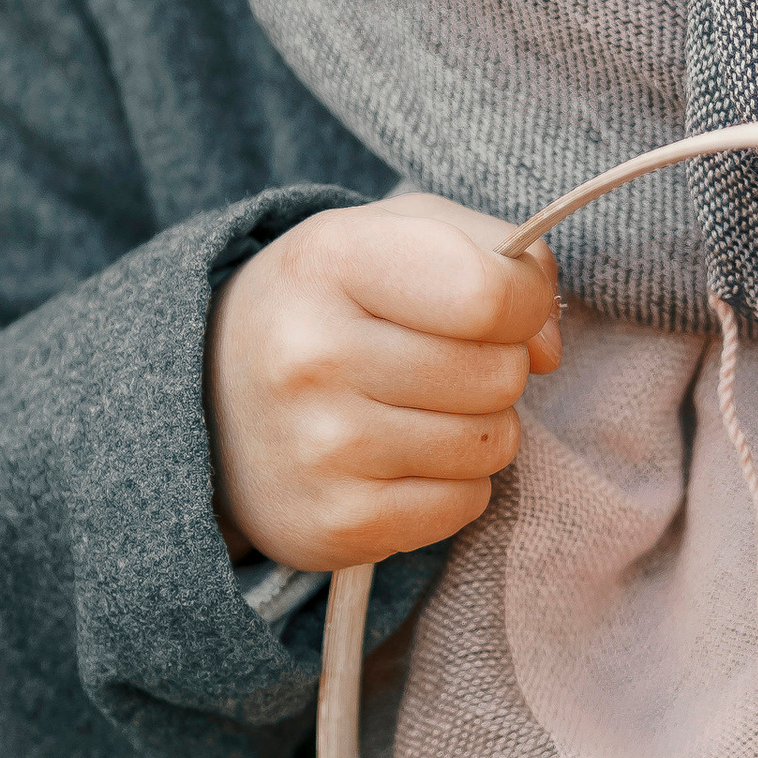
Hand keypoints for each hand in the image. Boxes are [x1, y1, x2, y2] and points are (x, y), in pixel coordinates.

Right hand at [207, 194, 561, 570]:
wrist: (209, 396)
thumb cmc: (332, 303)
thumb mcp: (397, 234)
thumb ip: (497, 253)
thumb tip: (548, 343)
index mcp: (331, 260)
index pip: (489, 294)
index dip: (524, 301)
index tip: (503, 306)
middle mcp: (314, 355)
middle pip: (498, 374)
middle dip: (497, 366)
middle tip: (443, 361)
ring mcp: (320, 448)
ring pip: (491, 443)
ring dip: (478, 426)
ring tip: (418, 408)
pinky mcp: (335, 523)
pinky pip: (465, 504)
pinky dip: (452, 483)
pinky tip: (400, 458)